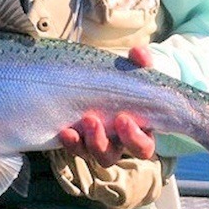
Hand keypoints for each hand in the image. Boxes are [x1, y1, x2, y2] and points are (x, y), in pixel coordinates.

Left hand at [57, 46, 157, 166]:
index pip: (143, 147)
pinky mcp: (80, 141)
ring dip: (86, 141)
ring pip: (93, 155)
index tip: (123, 118)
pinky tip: (65, 130)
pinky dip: (70, 141)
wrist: (108, 83)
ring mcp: (97, 145)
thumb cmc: (128, 82)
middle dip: (102, 141)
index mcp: (140, 132)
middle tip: (93, 119)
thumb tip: (139, 52)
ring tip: (81, 120)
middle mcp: (118, 144)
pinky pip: (75, 148)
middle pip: (112, 156)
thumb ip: (140, 62)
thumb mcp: (136, 72)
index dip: (135, 139)